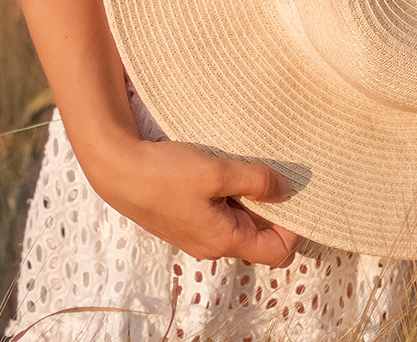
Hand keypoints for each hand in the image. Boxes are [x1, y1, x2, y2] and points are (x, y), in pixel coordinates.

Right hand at [83, 133, 298, 264]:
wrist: (119, 172)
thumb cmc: (166, 174)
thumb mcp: (217, 172)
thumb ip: (256, 181)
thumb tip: (286, 190)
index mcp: (224, 240)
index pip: (277, 252)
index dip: (294, 226)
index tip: (297, 194)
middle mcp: (212, 245)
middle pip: (258, 236)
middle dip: (272, 208)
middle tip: (275, 172)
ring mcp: (197, 234)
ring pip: (238, 221)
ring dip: (248, 198)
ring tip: (247, 165)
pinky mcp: (185, 219)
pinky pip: (219, 212)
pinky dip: (228, 194)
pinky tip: (222, 168)